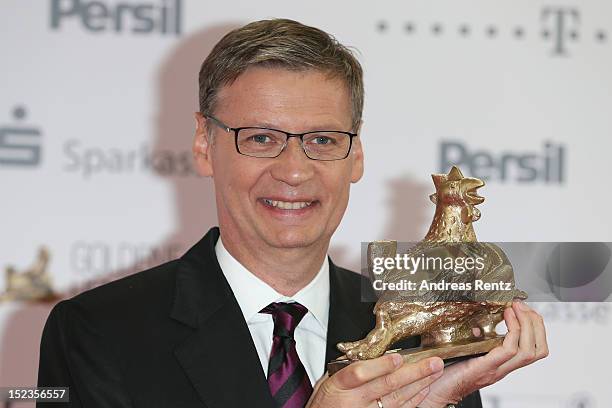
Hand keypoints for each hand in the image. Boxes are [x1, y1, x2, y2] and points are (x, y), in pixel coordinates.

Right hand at [306, 354, 444, 407]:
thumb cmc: (324, 405)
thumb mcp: (325, 382)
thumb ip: (344, 369)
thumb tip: (366, 354)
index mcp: (339, 386)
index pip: (359, 374)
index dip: (380, 366)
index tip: (397, 358)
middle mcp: (354, 401)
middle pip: (386, 385)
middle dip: (413, 372)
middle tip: (432, 363)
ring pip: (396, 398)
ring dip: (418, 384)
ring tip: (434, 373)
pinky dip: (413, 400)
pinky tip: (424, 390)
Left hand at [419, 301, 548, 407]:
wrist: (434, 391)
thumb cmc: (446, 374)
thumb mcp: (468, 352)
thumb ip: (477, 342)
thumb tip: (479, 324)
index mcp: (501, 364)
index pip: (534, 350)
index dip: (536, 328)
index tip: (525, 309)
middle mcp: (503, 368)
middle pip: (537, 350)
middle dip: (535, 324)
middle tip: (523, 306)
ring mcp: (496, 369)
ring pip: (528, 351)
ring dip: (526, 325)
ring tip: (516, 309)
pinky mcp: (485, 368)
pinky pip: (508, 351)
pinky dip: (511, 331)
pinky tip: (505, 317)